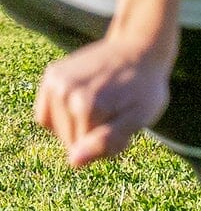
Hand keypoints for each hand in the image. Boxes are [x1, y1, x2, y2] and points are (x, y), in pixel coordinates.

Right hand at [34, 0, 179, 168]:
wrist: (141, 48)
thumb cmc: (145, 88)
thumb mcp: (140, 117)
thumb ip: (108, 141)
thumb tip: (74, 161)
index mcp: (86, 105)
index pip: (83, 150)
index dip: (106, 142)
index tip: (124, 121)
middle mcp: (65, 92)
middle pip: (68, 140)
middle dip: (91, 134)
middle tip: (115, 111)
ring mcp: (55, 81)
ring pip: (54, 129)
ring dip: (75, 125)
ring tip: (101, 104)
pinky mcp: (51, 74)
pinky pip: (44, 114)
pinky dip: (61, 116)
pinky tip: (81, 103)